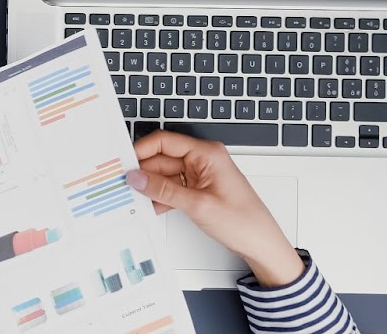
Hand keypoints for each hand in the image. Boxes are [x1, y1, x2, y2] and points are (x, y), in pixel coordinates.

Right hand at [127, 130, 303, 286]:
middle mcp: (202, 160)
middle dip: (144, 173)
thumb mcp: (198, 205)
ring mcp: (200, 175)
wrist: (261, 244)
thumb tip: (137, 177)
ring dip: (151, 188)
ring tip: (135, 199)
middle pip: (162, 159)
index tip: (124, 163)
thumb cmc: (243, 221)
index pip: (165, 141)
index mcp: (206, 153)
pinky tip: (151, 207)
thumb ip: (163, 190)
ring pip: (164, 175)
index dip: (142, 150)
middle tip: (124, 185)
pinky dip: (161, 197)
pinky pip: (172, 188)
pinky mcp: (198, 189)